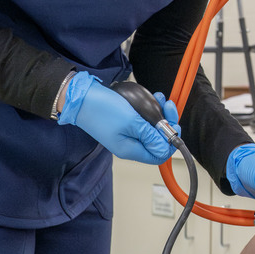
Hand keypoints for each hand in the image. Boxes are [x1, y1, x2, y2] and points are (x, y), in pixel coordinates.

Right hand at [57, 72, 178, 164]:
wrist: (80, 97)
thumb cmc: (102, 109)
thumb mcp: (132, 122)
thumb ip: (150, 135)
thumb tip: (165, 146)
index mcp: (130, 150)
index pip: (159, 155)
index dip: (170, 142)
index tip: (174, 125)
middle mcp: (128, 145)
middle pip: (157, 141)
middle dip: (167, 124)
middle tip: (169, 108)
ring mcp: (125, 134)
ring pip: (151, 129)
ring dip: (160, 114)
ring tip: (161, 99)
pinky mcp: (123, 124)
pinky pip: (143, 121)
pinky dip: (150, 111)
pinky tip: (152, 98)